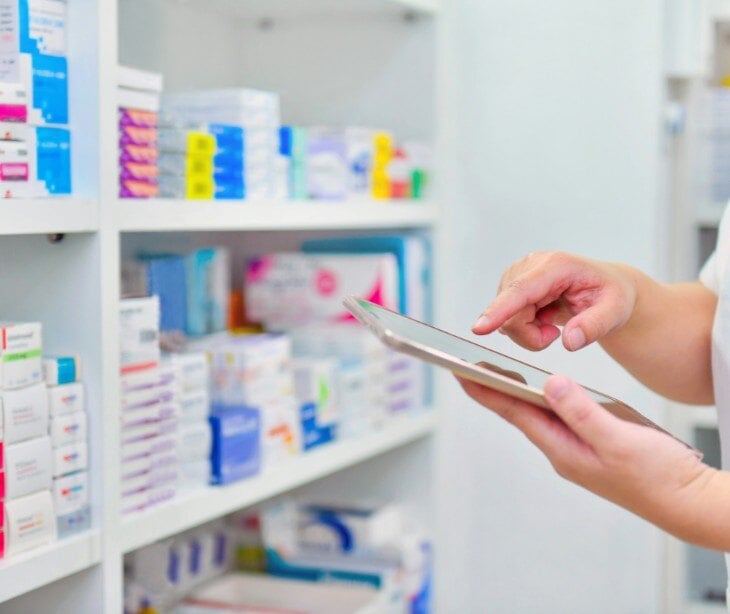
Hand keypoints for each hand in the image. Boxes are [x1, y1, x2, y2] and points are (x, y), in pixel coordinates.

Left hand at [457, 374, 715, 543]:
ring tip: (493, 373)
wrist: (687, 501)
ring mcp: (576, 450)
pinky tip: (542, 392)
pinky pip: (558, 418)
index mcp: (562, 449)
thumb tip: (549, 384)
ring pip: (538, 416)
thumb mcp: (617, 439)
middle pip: (519, 413)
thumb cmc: (657, 476)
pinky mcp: (590, 447)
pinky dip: (543, 401)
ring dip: (515, 394)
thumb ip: (581, 411)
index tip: (460, 372)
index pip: (514, 412)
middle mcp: (563, 450)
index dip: (486, 390)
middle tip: (466, 366)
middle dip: (492, 389)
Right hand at [471, 252, 636, 350]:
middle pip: (511, 313)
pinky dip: (524, 328)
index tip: (479, 328)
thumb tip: (569, 342)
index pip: (521, 290)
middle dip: (531, 335)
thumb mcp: (615, 311)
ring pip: (506, 319)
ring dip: (528, 332)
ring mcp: (518, 275)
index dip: (499, 310)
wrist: (606, 287)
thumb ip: (594, 326)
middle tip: (557, 336)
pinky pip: (506, 318)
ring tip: (553, 323)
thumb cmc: (611, 295)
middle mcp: (531, 265)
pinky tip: (542, 318)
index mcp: (556, 266)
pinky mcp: (512, 286)